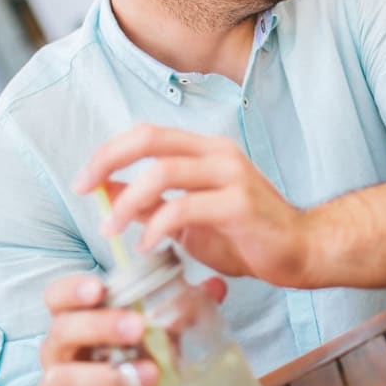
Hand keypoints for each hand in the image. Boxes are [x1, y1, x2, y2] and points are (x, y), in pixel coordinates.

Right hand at [37, 273, 227, 385]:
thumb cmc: (129, 365)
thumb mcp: (154, 338)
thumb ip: (179, 314)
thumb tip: (215, 287)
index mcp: (77, 322)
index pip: (57, 297)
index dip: (71, 289)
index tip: (98, 288)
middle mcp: (60, 353)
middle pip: (62, 331)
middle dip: (100, 326)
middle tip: (137, 327)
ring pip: (62, 379)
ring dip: (106, 376)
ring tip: (150, 374)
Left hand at [73, 125, 310, 284]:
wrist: (302, 251)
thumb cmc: (247, 235)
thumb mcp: (190, 219)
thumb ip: (154, 204)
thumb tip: (111, 193)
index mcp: (206, 150)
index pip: (148, 134)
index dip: (109, 152)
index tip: (84, 181)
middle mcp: (218, 153)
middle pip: (150, 139)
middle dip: (108, 160)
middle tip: (84, 188)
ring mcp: (231, 174)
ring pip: (163, 171)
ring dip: (127, 200)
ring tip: (111, 228)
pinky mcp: (239, 203)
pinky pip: (185, 208)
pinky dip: (157, 226)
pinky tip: (147, 246)